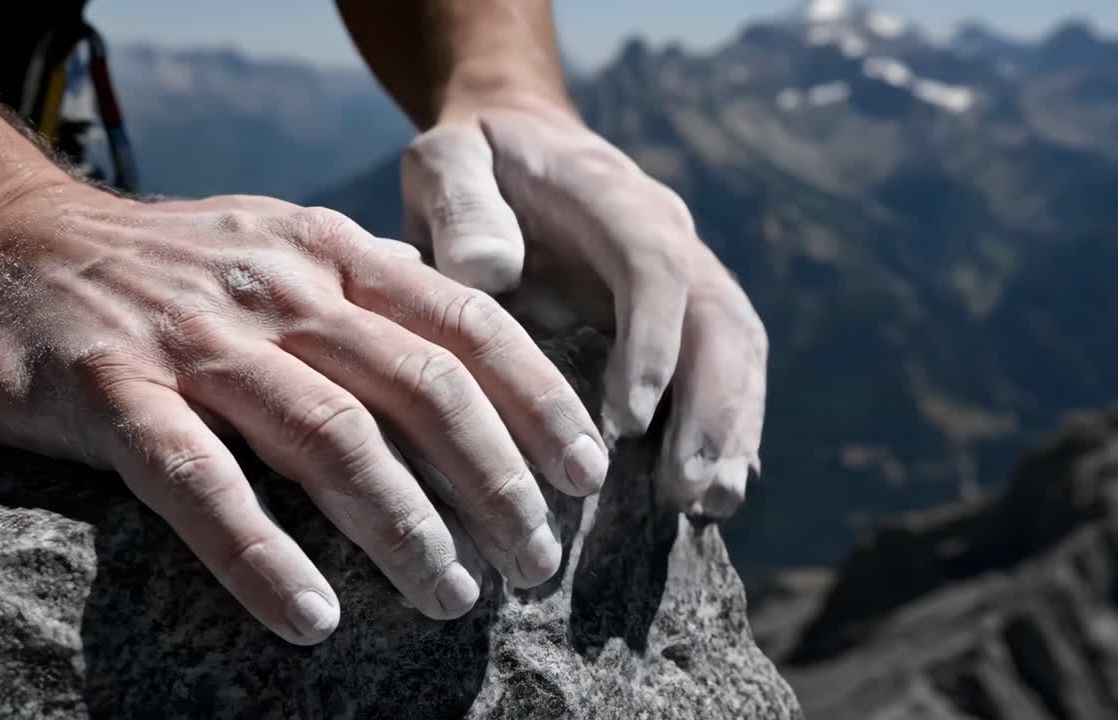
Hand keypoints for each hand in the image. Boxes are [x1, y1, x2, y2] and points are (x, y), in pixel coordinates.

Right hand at [0, 179, 608, 644]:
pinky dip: (261, 555)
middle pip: (420, 388)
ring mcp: (195, 340)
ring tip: (453, 597)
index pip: (466, 322)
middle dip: (494, 481)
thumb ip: (369, 286)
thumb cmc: (168, 264)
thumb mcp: (283, 244)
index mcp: (331, 252)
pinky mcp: (113, 395)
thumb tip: (473, 337)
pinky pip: (201, 483)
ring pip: (331, 438)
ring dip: (406, 526)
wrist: (9, 241)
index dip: (538, 400)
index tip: (586, 475)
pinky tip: (311, 617)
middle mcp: (279, 288)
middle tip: (536, 561)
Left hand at [401, 98, 767, 518]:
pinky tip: (713, 491)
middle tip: (687, 491)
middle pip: (718, 316)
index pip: (653, 263)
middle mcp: (665, 231)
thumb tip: (492, 271)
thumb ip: (461, 204)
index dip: (653, 342)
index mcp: (609, 196)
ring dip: (731, 427)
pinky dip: (727, 426)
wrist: (514, 143)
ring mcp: (684, 269)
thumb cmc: (473, 163)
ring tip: (709, 505)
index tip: (629, 422)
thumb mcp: (446, 162)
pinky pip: (724, 364)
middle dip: (713, 406)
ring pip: (736, 347)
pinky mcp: (682, 307)